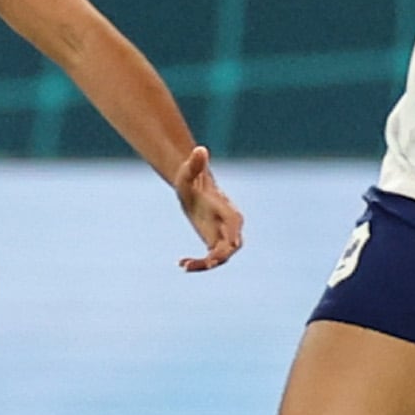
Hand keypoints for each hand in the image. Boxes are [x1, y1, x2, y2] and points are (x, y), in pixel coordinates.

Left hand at [167, 144, 243, 270]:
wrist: (193, 187)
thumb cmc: (191, 179)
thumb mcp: (189, 173)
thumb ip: (195, 164)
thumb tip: (200, 149)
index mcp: (227, 209)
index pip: (234, 226)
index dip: (231, 238)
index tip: (223, 250)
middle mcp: (230, 225)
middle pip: (231, 247)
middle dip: (219, 257)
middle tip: (202, 265)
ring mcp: (223, 235)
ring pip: (221, 257)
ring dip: (205, 264)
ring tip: (185, 266)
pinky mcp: (214, 242)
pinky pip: (211, 258)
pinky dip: (198, 263)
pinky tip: (181, 263)